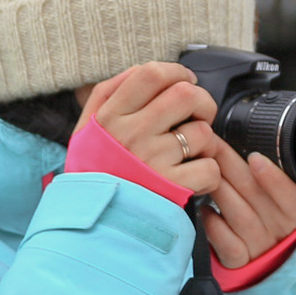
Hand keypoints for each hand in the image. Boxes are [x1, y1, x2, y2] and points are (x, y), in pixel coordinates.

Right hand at [78, 62, 221, 197]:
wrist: (92, 223)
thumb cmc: (94, 172)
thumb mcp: (86, 129)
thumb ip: (107, 94)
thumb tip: (143, 71)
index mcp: (111, 116)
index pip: (152, 74)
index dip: (177, 72)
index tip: (185, 81)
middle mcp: (132, 135)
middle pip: (185, 94)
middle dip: (201, 101)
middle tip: (197, 115)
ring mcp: (153, 161)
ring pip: (202, 132)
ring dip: (204, 140)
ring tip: (189, 151)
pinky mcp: (171, 188)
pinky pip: (209, 168)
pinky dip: (208, 172)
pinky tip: (191, 177)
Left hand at [197, 135, 295, 268]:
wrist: (268, 253)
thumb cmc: (270, 209)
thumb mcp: (280, 190)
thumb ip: (268, 167)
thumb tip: (243, 133)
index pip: (293, 197)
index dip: (274, 178)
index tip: (255, 158)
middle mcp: (281, 229)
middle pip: (257, 197)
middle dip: (230, 167)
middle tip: (210, 144)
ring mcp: (259, 246)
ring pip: (239, 217)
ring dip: (219, 190)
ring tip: (203, 170)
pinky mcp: (239, 261)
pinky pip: (227, 244)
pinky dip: (214, 225)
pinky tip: (203, 209)